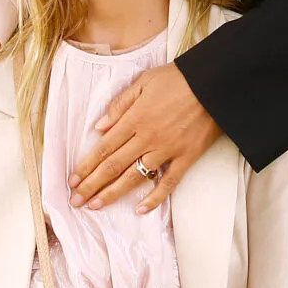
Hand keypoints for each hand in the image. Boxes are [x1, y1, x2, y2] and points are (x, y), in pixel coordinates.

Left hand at [71, 59, 222, 211]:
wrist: (215, 83)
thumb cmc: (178, 78)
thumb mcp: (144, 81)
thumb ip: (120, 104)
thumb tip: (99, 127)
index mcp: (135, 119)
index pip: (104, 148)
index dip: (86, 166)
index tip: (72, 180)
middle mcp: (147, 138)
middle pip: (113, 166)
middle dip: (92, 185)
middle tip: (76, 200)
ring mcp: (167, 150)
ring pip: (135, 177)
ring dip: (113, 193)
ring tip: (96, 206)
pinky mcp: (186, 157)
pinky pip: (168, 182)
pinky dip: (154, 197)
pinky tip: (140, 209)